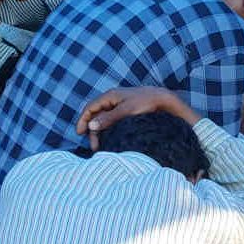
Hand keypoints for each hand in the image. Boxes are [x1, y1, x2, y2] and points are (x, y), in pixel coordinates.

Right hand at [76, 87, 199, 150]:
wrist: (163, 99)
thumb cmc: (146, 102)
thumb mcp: (126, 111)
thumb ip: (109, 118)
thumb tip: (92, 126)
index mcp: (110, 96)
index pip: (90, 107)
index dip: (83, 120)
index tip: (79, 133)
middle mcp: (113, 99)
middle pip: (96, 115)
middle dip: (93, 131)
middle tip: (94, 147)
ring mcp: (119, 105)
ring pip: (104, 119)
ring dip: (101, 132)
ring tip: (102, 147)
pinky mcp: (126, 111)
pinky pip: (112, 121)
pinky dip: (109, 130)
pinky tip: (111, 140)